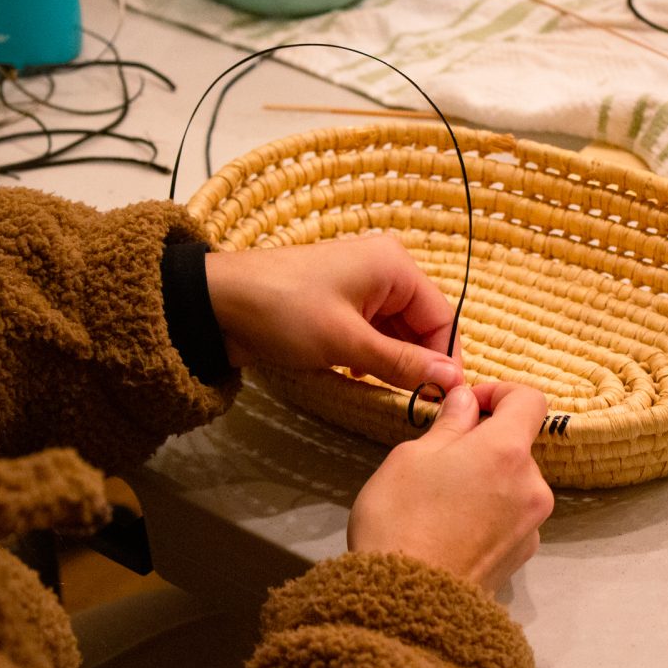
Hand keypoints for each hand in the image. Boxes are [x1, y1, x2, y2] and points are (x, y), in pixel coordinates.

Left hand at [204, 235, 462, 391]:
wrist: (216, 304)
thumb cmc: (283, 312)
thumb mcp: (347, 342)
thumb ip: (402, 363)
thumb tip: (452, 381)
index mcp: (395, 266)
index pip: (442, 317)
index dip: (445, 359)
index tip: (443, 398)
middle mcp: (384, 269)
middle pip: (421, 324)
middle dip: (418, 361)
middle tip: (414, 401)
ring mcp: (361, 285)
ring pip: (397, 331)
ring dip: (393, 361)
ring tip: (384, 389)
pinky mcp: (340, 303)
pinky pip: (373, 332)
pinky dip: (372, 355)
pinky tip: (357, 373)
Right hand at [347, 382, 553, 594]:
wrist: (407, 604)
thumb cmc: (402, 520)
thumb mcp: (412, 457)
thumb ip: (449, 424)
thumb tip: (466, 400)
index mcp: (507, 451)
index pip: (530, 399)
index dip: (499, 391)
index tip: (468, 404)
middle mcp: (533, 485)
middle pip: (519, 446)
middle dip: (485, 442)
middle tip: (440, 457)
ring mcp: (531, 524)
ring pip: (514, 483)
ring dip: (488, 479)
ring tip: (442, 499)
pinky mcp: (522, 556)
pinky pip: (511, 516)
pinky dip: (489, 511)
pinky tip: (452, 529)